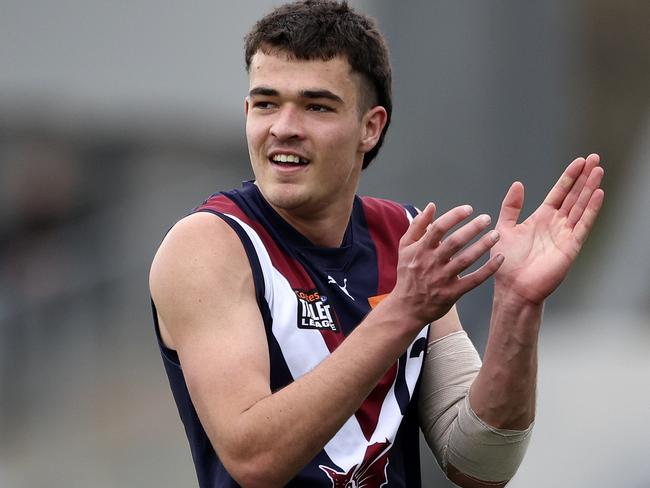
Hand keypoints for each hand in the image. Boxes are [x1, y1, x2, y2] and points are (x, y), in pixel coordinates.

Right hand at [392, 203, 503, 324]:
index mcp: (421, 249)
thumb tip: (431, 206)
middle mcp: (432, 263)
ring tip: (496, 235)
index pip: (439, 228)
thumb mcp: (405, 247)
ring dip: (482, 246)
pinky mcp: (452, 293)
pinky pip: (474, 280)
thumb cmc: (408, 273)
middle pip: (454, 242)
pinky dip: (488, 269)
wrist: (407, 307)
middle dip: (472, 228)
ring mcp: (442, 279)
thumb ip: (417, 225)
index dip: (454, 216)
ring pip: (466, 260)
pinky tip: (500, 258)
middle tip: (486, 218)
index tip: (469, 209)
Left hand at [492, 153, 604, 303]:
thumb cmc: (506, 263)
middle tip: (595, 158)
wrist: (512, 288)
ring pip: (580, 206)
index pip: (559, 192)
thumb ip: (511, 207)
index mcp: (541, 218)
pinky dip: (590, 209)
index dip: (569, 177)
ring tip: (599, 170)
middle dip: (584, 177)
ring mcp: (565, 235)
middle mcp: (556, 224)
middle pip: (574, 196)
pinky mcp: (570, 246)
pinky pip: (582, 225)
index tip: (579, 161)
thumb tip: (518, 183)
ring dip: (590, 189)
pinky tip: (598, 194)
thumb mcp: (504, 229)